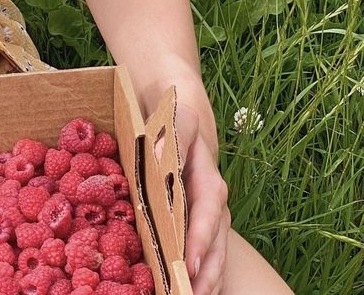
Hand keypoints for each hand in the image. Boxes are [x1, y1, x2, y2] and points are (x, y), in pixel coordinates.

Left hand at [144, 75, 230, 294]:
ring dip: (205, 279)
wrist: (178, 103)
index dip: (200, 238)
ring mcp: (203, 209)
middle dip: (207, 273)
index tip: (190, 265)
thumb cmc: (175, 111)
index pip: (207, 210)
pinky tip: (184, 288)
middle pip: (215, 240)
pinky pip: (199, 246)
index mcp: (206, 175)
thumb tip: (165, 156)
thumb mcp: (177, 116)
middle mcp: (210, 198)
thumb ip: (175, 135)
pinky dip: (197, 271)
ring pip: (212, 249)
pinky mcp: (192, 215)